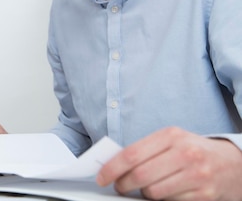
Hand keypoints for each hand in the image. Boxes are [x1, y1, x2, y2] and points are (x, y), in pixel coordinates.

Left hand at [96, 127, 241, 199]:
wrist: (233, 164)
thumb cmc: (194, 150)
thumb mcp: (171, 140)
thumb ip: (145, 149)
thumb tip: (113, 164)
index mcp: (171, 135)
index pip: (131, 154)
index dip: (112, 169)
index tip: (102, 177)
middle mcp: (185, 153)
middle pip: (140, 176)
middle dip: (123, 185)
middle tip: (119, 187)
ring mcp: (196, 175)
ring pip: (153, 192)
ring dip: (144, 194)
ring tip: (147, 188)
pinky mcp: (204, 195)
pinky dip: (162, 200)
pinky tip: (166, 192)